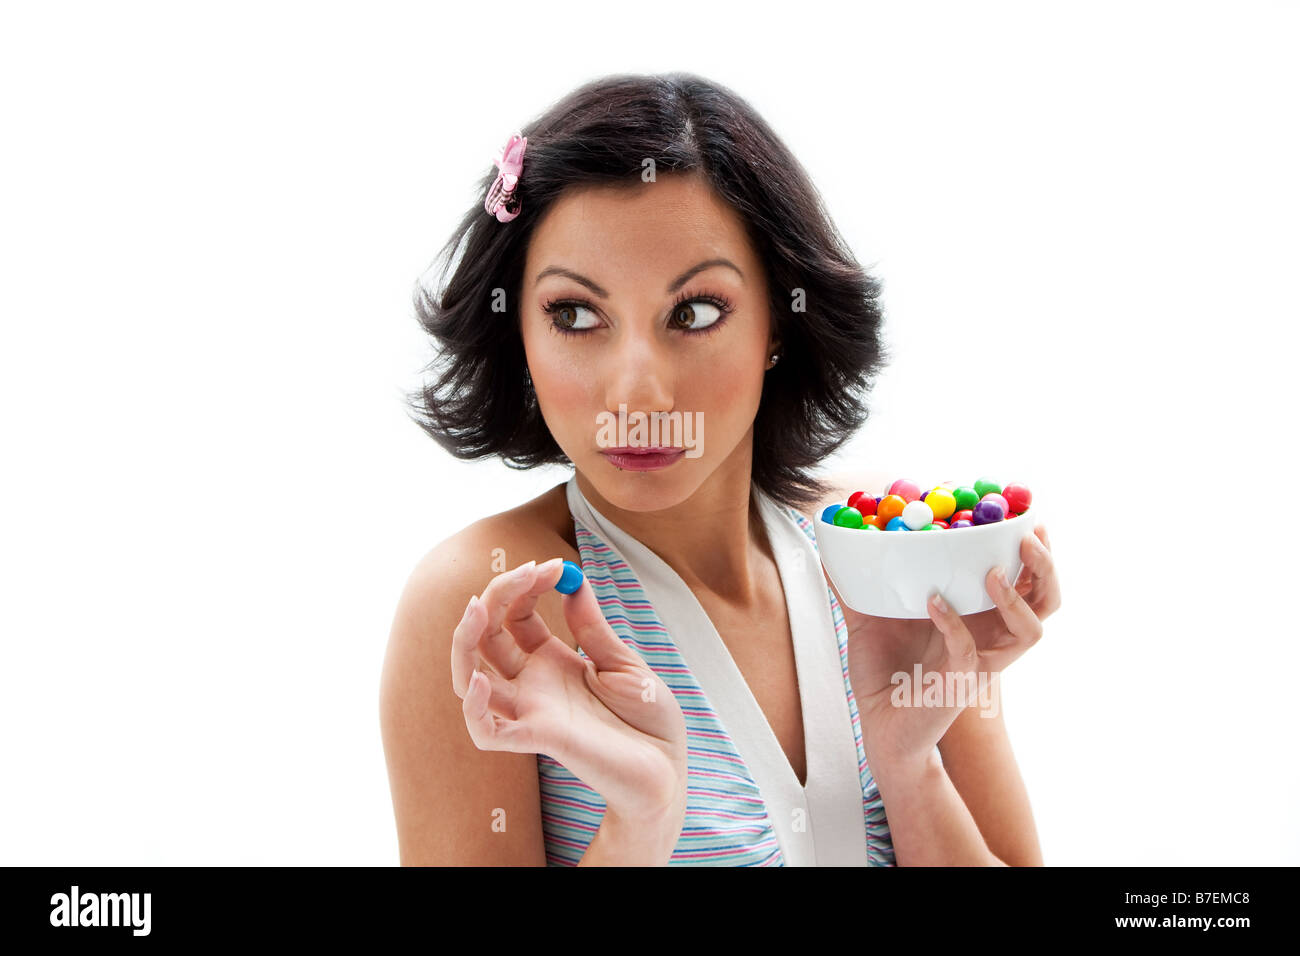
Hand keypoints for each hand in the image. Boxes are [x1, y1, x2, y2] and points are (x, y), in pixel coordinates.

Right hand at [450, 558, 688, 824]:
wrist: (670, 768)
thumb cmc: (650, 720)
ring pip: (469, 678)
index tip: (553, 565)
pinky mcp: (538, 738)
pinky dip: (474, 708)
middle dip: (496, 596)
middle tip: (526, 571)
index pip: (515, 616)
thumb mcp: (625, 662)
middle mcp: (533, 685)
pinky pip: (487, 731)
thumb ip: (593, 627)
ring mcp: (531, 711)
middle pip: (487, 638)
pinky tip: (483, 680)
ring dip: (464, 642)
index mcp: (552, 662)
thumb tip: (573, 582)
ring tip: (477, 608)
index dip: (525, 587)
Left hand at [838, 525, 1060, 769]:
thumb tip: (834, 546)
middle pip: (1045, 598)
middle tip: (1027, 536)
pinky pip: (969, 649)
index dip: (1035, 549)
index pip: (1026, 578)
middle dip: (1045, 565)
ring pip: (1030, 628)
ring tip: (994, 571)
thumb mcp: (870, 620)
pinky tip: (933, 602)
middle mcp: (991, 636)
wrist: (878, 728)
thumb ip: (858, 586)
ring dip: (1018, 595)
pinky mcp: (961, 681)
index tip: (1027, 516)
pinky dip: (953, 623)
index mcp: (979, 616)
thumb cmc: (884, 676)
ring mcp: (982, 660)